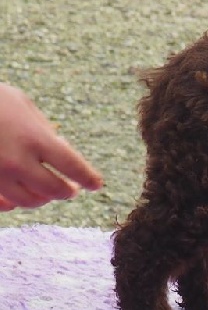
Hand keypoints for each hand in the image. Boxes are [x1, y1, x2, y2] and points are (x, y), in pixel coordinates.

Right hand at [0, 83, 102, 210]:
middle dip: (67, 191)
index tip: (96, 184)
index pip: (73, 167)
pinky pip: (3, 204)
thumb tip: (61, 149)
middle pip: (54, 189)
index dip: (88, 178)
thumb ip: (44, 130)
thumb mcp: (23, 105)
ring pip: (29, 201)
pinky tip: (19, 197)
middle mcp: (17, 161)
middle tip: (72, 189)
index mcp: (36, 139)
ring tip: (48, 192)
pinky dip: (14, 202)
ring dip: (43, 198)